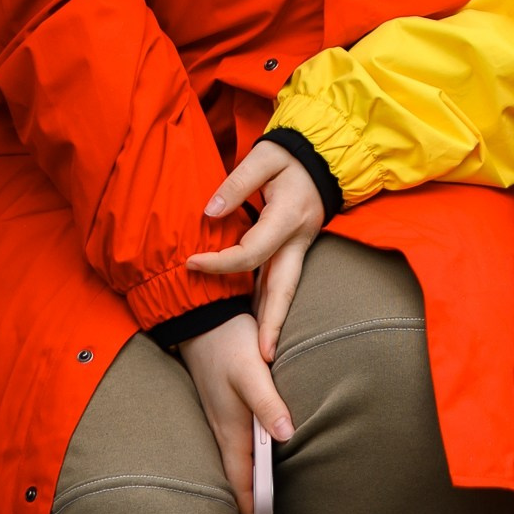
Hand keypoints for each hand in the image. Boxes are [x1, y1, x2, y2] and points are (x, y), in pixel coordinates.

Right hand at [176, 313, 292, 513]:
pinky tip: (263, 459)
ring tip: (272, 501)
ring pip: (236, 463)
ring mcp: (220, 420)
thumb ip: (269, 403)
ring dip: (251, 483)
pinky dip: (248, 461)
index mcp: (230, 429)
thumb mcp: (252, 372)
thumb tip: (286, 435)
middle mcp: (223, 430)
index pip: (240, 483)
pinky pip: (235, 445)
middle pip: (237, 479)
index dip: (252, 509)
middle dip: (253, 503)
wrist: (202, 317)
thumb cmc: (228, 343)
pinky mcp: (223, 408)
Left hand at [188, 142, 325, 359]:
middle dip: (272, 323)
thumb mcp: (264, 157)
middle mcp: (298, 239)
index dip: (220, 262)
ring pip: (286, 290)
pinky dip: (272, 305)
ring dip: (273, 321)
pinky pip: (283, 281)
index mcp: (288, 217)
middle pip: (284, 287)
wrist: (322, 157)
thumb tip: (209, 213)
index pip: (251, 251)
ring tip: (263, 355)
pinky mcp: (296, 250)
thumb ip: (237, 183)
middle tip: (262, 358)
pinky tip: (260, 325)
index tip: (191, 263)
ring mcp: (300, 248)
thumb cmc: (290, 156)